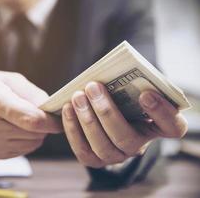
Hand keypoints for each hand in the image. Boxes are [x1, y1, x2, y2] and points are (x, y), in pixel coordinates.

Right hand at [0, 71, 61, 158]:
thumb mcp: (7, 79)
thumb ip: (32, 93)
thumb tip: (52, 108)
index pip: (31, 119)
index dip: (52, 121)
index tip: (60, 117)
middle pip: (34, 133)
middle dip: (46, 125)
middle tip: (42, 113)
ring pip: (32, 143)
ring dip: (37, 133)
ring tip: (24, 118)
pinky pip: (25, 149)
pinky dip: (27, 139)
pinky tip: (16, 127)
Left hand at [62, 82, 187, 167]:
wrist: (103, 117)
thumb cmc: (120, 99)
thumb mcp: (129, 91)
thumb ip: (127, 85)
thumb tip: (107, 77)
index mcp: (157, 128)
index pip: (172, 127)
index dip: (161, 113)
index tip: (146, 94)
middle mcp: (138, 147)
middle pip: (126, 138)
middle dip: (106, 111)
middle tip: (93, 87)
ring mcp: (116, 156)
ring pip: (102, 146)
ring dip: (87, 119)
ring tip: (77, 96)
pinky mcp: (95, 161)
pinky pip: (82, 150)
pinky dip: (72, 129)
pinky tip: (67, 109)